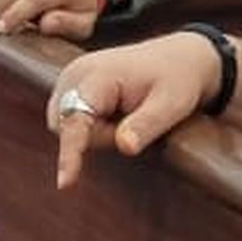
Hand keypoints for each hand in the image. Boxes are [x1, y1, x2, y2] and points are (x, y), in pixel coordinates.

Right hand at [46, 30, 220, 187]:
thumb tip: (124, 147)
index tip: (64, 183)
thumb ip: (146, 125)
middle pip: (68, 127)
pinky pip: (70, 119)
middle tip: (133, 124)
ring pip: (67, 125)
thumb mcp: (172, 104)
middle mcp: (75, 73)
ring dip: (94, 132)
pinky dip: (91, 125)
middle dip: (97, 137)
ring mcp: (69, 77)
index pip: (75, 120)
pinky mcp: (70, 84)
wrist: (177, 57)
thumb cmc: (177, 79)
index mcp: (98, 75)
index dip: (70, 152)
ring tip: (126, 115)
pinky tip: (115, 113)